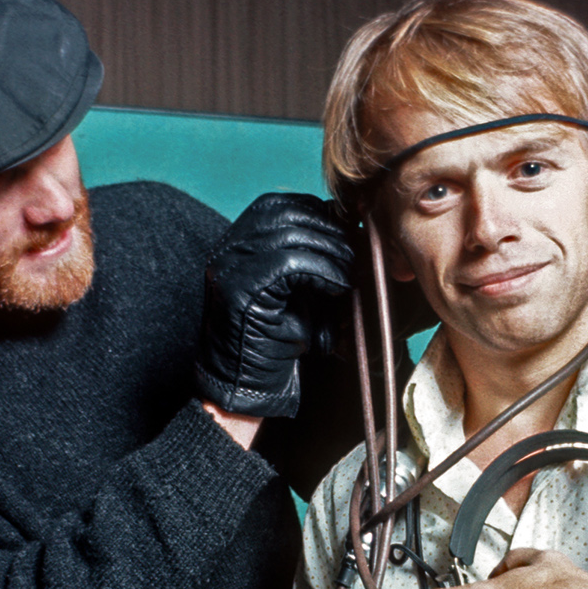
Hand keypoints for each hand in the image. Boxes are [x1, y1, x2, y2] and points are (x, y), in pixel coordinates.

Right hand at [195, 193, 352, 417]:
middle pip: (289, 214)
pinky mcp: (239, 288)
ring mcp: (229, 265)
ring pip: (293, 234)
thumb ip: (315, 254)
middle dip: (332, 232)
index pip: (284, 205)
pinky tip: (338, 288)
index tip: (350, 236)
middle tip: (359, 256)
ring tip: (351, 275)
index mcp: (238, 240)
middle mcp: (228, 246)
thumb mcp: (300, 286)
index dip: (322, 215)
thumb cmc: (279, 338)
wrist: (249, 384)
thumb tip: (354, 225)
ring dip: (333, 253)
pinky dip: (324, 272)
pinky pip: (292, 263)